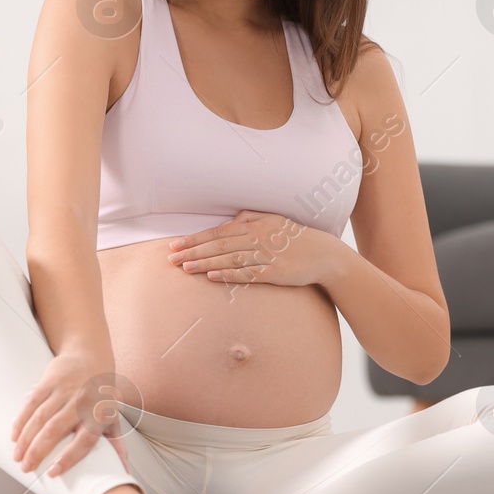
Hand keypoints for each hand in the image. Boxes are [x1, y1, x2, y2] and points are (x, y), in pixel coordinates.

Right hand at [10, 349, 131, 476]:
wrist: (91, 355)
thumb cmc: (102, 394)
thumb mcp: (113, 416)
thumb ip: (116, 445)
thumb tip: (124, 473)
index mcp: (99, 414)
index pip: (85, 440)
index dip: (69, 457)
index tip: (52, 472)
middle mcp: (82, 402)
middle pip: (56, 430)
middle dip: (38, 452)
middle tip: (26, 468)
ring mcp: (65, 390)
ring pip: (40, 418)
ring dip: (26, 439)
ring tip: (18, 457)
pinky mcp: (50, 380)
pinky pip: (32, 403)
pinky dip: (21, 420)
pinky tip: (15, 435)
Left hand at [165, 209, 341, 287]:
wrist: (323, 255)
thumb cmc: (295, 237)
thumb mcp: (273, 220)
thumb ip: (249, 217)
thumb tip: (228, 222)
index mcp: (254, 225)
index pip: (218, 232)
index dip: (195, 238)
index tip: (175, 244)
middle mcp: (257, 238)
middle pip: (218, 244)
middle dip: (193, 250)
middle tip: (171, 258)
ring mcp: (265, 256)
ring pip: (228, 258)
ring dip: (205, 263)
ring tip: (184, 268)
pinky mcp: (273, 272)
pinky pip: (247, 274)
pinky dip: (228, 274)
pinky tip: (212, 276)